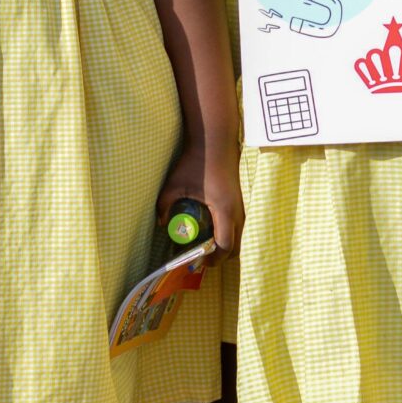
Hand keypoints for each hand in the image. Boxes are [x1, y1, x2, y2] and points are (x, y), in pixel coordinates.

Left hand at [159, 146, 243, 264]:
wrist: (215, 140)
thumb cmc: (196, 162)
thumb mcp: (175, 185)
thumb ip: (165, 204)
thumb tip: (160, 223)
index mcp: (224, 210)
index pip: (225, 245)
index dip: (213, 259)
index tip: (198, 262)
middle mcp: (237, 210)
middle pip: (237, 246)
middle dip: (220, 256)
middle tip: (201, 256)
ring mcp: (241, 204)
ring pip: (239, 234)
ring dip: (225, 243)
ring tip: (206, 243)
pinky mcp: (239, 199)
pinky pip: (238, 224)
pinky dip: (228, 232)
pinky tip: (212, 227)